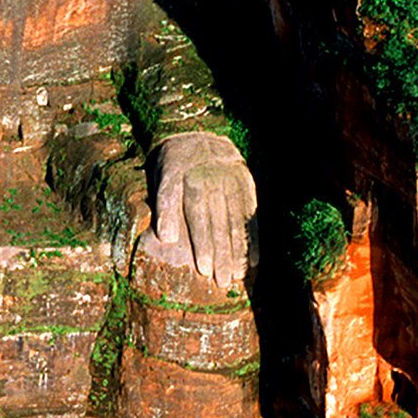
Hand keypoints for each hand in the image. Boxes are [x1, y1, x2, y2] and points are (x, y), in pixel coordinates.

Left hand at [146, 132, 256, 287]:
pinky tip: (255, 260)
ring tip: (240, 275)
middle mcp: (213, 180)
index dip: (201, 243)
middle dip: (222, 254)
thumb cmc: (174, 168)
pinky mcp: (247, 184)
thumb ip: (164, 207)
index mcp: (188, 179)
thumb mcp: (161, 179)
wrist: (198, 137)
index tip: (203, 268)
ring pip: (237, 221)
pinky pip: (251, 215)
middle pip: (219, 223)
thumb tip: (166, 239)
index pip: (198, 216)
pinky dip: (254, 239)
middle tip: (223, 281)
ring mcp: (233, 181)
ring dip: (239, 251)